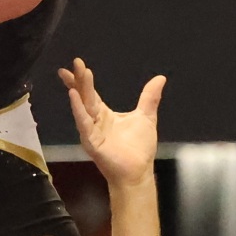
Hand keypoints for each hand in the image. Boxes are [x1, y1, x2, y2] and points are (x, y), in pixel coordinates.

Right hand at [62, 60, 166, 187]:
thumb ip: (149, 97)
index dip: (83, 80)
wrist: (138, 171)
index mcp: (104, 114)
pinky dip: (79, 111)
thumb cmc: (139, 148)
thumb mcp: (146, 116)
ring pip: (83, 107)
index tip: (77, 65)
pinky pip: (84, 123)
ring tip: (76, 76)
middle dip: (79, 80)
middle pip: (85, 96)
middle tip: (75, 63)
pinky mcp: (91, 141)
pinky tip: (75, 98)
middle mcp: (95, 120)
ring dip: (79, 91)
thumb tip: (160, 78)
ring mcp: (91, 131)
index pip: (90, 93)